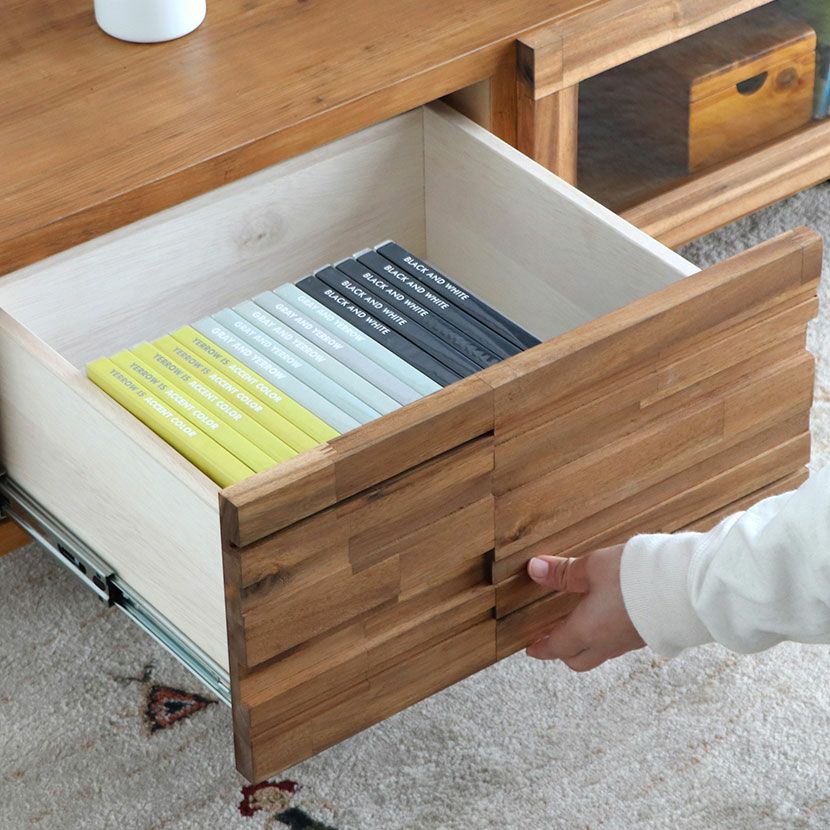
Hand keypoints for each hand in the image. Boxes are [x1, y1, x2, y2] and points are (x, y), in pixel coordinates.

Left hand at [525, 545, 644, 671]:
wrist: (687, 588)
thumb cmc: (636, 577)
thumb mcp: (594, 566)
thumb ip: (564, 571)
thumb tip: (535, 569)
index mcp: (587, 631)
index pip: (557, 647)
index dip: (541, 648)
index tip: (531, 649)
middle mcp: (608, 644)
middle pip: (578, 659)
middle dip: (562, 651)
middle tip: (552, 638)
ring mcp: (631, 642)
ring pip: (601, 653)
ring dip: (586, 644)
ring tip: (579, 624)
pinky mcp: (650, 635)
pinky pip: (620, 643)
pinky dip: (607, 636)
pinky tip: (610, 617)